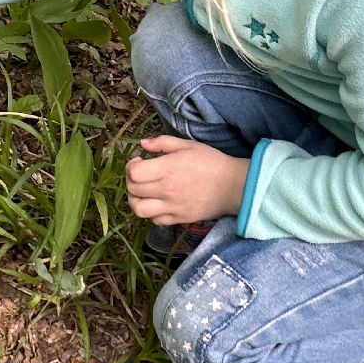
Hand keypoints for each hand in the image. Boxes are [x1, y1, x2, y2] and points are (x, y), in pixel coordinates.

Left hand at [124, 136, 249, 225]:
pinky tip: (157, 203)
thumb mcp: (187, 145)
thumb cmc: (211, 161)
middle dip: (131, 181)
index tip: (139, 161)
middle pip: (133, 190)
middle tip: (140, 175)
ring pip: (139, 210)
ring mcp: (172, 207)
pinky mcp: (179, 218)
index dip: (131, 166)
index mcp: (167, 169)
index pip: (134, 173)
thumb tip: (143, 144)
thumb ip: (162, 142)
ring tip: (143, 193)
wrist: (232, 185)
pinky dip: (151, 213)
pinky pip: (155, 220)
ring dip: (135, 200)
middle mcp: (166, 189)